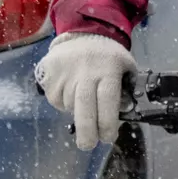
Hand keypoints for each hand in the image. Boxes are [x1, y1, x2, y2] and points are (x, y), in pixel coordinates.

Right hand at [36, 32, 132, 149]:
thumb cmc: (108, 56)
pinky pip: (55, 99)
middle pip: (84, 106)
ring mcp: (65, 73)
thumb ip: (128, 88)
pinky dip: (63, 102)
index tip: (107, 138)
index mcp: (108, 70)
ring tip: (83, 99)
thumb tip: (125, 113)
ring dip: (76, 112)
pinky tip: (70, 90)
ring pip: (68, 105)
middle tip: (87, 145)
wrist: (81, 33)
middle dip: (87, 130)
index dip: (107, 122)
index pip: (108, 99)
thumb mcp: (126, 66)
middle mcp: (86, 72)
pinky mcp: (49, 74)